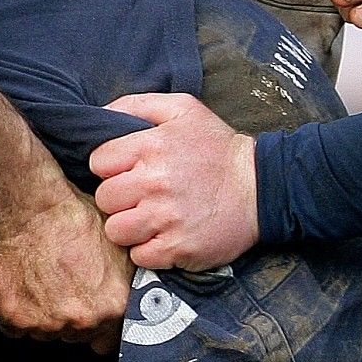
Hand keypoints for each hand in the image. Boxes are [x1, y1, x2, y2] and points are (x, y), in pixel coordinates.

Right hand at [0, 182, 132, 343]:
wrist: (28, 208)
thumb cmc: (72, 219)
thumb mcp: (119, 247)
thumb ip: (127, 283)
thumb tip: (136, 299)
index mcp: (112, 307)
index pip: (107, 340)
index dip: (98, 325)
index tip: (88, 312)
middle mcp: (82, 321)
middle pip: (75, 337)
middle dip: (69, 318)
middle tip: (59, 287)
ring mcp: (46, 324)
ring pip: (44, 333)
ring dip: (41, 316)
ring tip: (38, 282)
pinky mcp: (13, 319)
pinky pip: (15, 328)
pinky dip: (14, 312)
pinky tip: (19, 286)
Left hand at [90, 93, 257, 269]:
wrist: (262, 187)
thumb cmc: (218, 148)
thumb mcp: (183, 108)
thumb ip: (137, 104)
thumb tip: (100, 114)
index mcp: (151, 146)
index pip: (99, 162)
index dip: (111, 167)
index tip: (129, 170)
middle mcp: (155, 182)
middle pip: (104, 199)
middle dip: (119, 198)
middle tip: (142, 196)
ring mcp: (166, 218)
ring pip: (116, 231)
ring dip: (130, 227)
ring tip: (150, 218)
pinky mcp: (178, 248)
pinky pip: (139, 256)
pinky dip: (149, 250)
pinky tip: (165, 236)